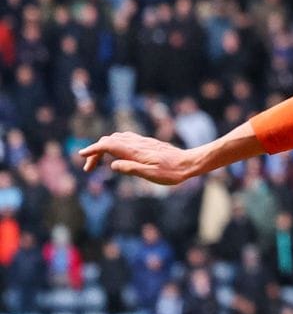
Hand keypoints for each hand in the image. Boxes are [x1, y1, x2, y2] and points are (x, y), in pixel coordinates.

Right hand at [78, 133, 203, 184]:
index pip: (107, 146)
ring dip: (103, 148)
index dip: (92, 150)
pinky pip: (124, 139)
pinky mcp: (146, 143)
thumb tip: (112, 165)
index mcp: (134, 151)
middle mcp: (135, 143)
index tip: (81, 155)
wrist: (189, 163)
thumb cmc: (172, 172)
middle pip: (108, 141)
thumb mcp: (151, 175)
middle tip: (89, 169)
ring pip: (115, 139)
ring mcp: (141, 142)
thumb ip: (131, 169)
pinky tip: (114, 153)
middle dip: (95, 152)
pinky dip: (113, 144)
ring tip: (98, 162)